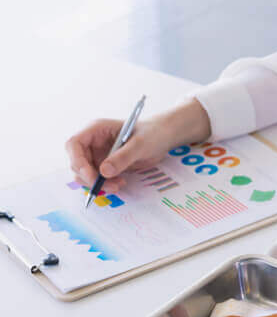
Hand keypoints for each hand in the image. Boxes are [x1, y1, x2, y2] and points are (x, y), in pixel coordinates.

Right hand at [65, 99, 210, 192]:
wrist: (163, 138)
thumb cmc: (152, 134)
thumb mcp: (140, 145)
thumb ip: (123, 157)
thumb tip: (104, 172)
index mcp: (96, 130)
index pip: (74, 144)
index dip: (77, 161)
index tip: (91, 176)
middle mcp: (93, 142)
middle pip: (77, 162)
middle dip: (89, 177)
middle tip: (109, 186)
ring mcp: (99, 155)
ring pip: (86, 173)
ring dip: (98, 183)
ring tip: (118, 185)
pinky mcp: (106, 165)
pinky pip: (99, 178)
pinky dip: (106, 184)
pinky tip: (120, 183)